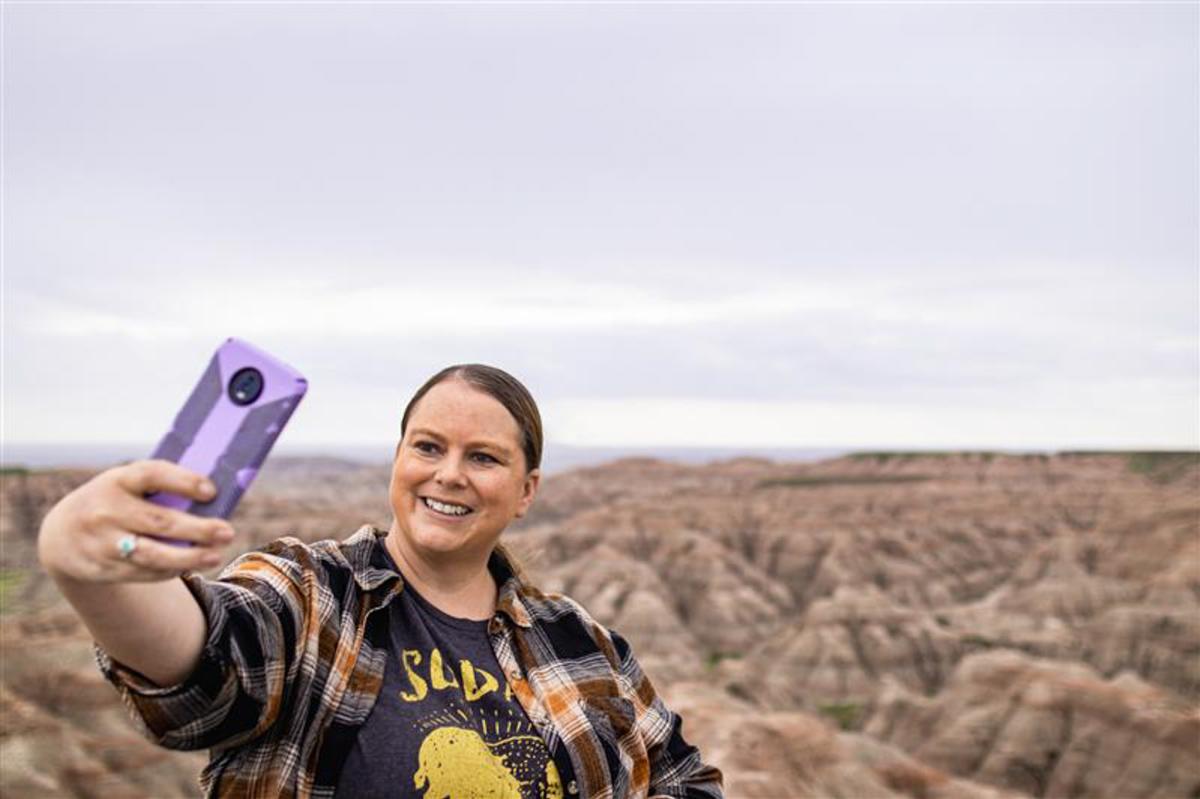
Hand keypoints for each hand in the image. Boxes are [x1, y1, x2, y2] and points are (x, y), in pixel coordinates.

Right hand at [38, 459, 235, 583]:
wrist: (62, 533)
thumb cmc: (115, 501)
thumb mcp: (127, 485)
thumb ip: (162, 489)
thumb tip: (214, 498)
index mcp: (118, 480)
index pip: (152, 475)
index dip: (184, 482)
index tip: (211, 491)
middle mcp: (107, 510)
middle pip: (159, 521)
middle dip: (198, 529)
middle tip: (227, 532)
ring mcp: (103, 542)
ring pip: (152, 554)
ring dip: (189, 557)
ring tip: (216, 555)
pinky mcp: (103, 568)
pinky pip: (144, 572)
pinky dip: (171, 570)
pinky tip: (191, 565)